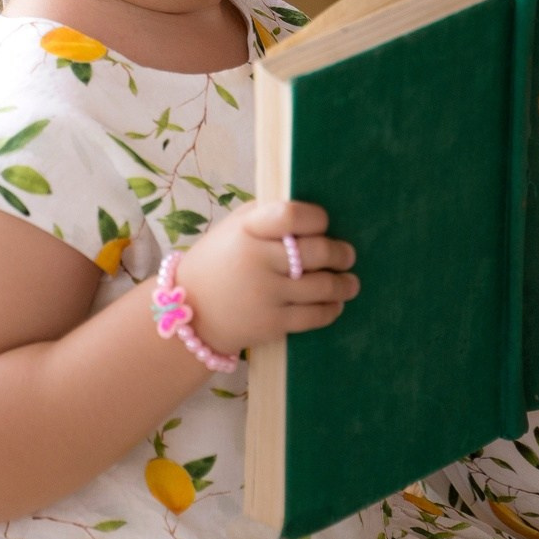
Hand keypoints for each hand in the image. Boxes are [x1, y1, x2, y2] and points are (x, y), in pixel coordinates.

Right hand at [179, 199, 358, 356]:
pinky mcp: (271, 323)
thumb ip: (267, 217)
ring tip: (350, 283)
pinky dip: (331, 309)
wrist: (188, 313)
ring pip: (322, 286)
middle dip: (340, 254)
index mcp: (247, 229)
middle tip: (347, 255)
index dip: (316, 219)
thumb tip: (311, 214)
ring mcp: (265, 293)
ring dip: (344, 284)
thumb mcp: (233, 228)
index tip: (323, 224)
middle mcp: (257, 259)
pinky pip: (314, 316)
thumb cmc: (218, 263)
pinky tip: (335, 304)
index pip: (291, 216)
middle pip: (316, 252)